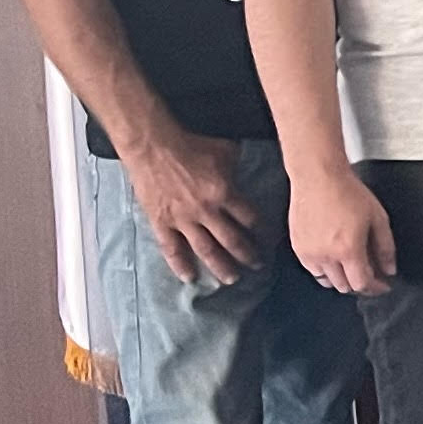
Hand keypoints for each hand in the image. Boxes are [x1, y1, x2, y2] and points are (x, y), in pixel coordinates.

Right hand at [121, 129, 262, 286]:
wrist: (152, 144)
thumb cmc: (190, 144)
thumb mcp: (225, 151)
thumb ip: (238, 168)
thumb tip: (252, 169)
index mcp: (225, 193)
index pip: (251, 219)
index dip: (263, 232)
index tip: (270, 242)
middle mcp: (206, 210)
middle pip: (232, 240)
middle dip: (247, 255)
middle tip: (257, 266)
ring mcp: (183, 219)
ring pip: (205, 250)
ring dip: (220, 266)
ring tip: (232, 279)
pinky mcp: (161, 222)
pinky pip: (171, 249)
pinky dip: (180, 265)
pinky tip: (189, 278)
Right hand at [288, 162, 394, 298]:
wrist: (318, 177)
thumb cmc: (347, 192)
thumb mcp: (378, 218)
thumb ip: (385, 247)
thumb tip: (389, 269)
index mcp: (348, 250)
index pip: (361, 284)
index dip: (375, 288)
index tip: (383, 285)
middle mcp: (325, 256)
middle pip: (344, 286)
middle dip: (360, 283)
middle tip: (371, 274)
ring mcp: (308, 253)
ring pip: (327, 281)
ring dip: (342, 279)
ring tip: (352, 266)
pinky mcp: (297, 248)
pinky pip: (313, 270)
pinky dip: (326, 271)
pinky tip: (334, 259)